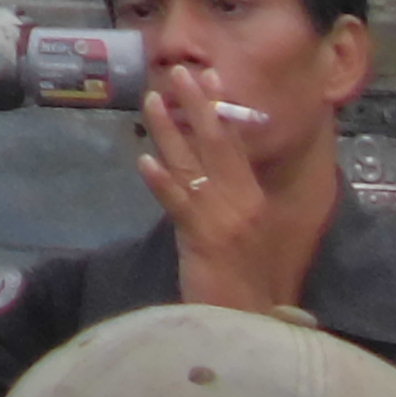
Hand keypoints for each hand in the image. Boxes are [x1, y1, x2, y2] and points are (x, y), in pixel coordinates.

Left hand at [139, 64, 282, 308]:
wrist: (247, 324)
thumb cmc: (237, 282)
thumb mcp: (234, 232)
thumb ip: (220, 200)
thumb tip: (193, 167)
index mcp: (251, 199)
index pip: (235, 145)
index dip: (220, 110)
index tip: (209, 76)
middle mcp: (242, 203)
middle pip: (218, 145)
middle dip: (198, 105)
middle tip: (179, 72)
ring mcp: (225, 220)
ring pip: (194, 165)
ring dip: (171, 131)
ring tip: (152, 100)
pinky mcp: (205, 241)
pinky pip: (180, 204)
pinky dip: (162, 181)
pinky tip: (144, 161)